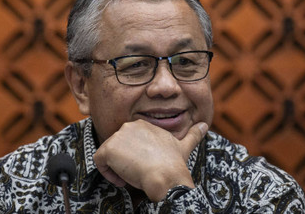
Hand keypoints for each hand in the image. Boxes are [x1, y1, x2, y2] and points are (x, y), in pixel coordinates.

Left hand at [93, 120, 207, 201]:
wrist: (165, 175)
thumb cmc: (174, 164)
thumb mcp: (185, 146)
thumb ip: (193, 134)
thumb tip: (204, 126)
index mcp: (144, 125)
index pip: (131, 142)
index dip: (137, 157)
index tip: (146, 167)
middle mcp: (129, 125)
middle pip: (120, 148)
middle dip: (126, 162)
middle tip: (140, 173)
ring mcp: (117, 136)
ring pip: (110, 156)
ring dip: (118, 169)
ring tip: (133, 176)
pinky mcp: (108, 149)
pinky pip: (100, 162)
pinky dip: (108, 174)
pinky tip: (123, 179)